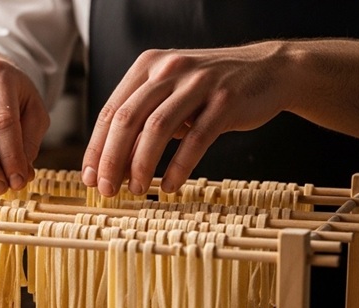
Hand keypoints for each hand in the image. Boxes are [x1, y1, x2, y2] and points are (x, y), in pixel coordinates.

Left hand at [82, 42, 290, 195]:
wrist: (269, 71)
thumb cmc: (210, 90)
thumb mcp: (171, 94)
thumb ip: (143, 119)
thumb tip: (110, 163)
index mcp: (148, 66)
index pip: (111, 111)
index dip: (97, 148)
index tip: (90, 178)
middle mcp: (169, 70)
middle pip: (127, 120)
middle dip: (112, 160)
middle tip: (106, 190)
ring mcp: (197, 84)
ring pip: (156, 129)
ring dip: (140, 165)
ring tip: (135, 190)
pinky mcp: (225, 101)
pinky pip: (195, 140)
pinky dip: (177, 167)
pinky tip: (167, 186)